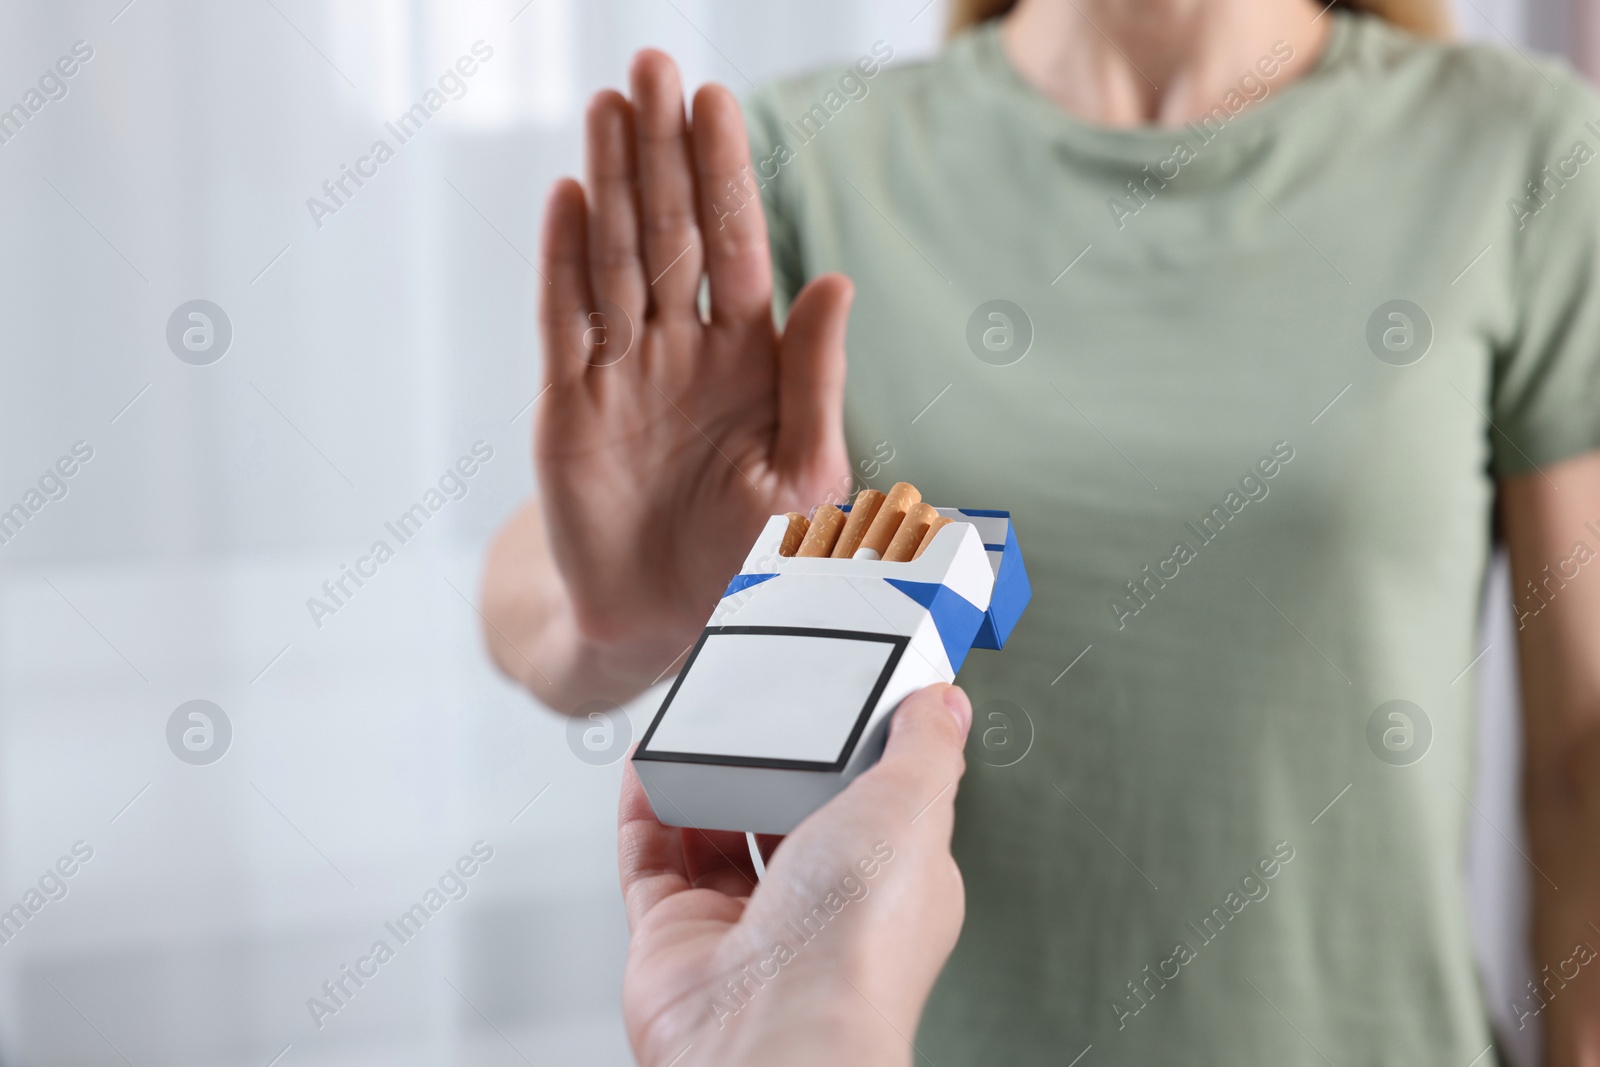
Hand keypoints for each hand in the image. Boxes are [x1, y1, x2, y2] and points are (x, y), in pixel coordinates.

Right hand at [536, 50, 853, 672]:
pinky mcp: (568, 402)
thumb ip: (816, 379)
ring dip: (614, 181)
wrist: (667, 620)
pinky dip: (566, 260)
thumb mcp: (805, 472)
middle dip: (663, 149)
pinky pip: (566, 318)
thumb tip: (835, 279)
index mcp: (749, 358)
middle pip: (671, 230)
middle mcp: (683, 348)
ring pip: (617, 256)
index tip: (716, 101)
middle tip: (652, 66)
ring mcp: (622, 369)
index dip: (724, 175)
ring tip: (610, 105)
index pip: (734, 246)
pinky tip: (571, 197)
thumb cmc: (753, 556)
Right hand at [618, 684, 972, 1066]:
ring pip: (713, 834)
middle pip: (785, 814)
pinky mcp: (673, 936)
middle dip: (770, 760)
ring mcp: (741, 925)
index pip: (872, 802)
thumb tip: (945, 706)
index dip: (852, 749)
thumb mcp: (911, 810)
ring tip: (697, 720)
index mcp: (888, 882)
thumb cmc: (856, 942)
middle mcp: (816, 907)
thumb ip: (926, 751)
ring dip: (703, 775)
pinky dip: (644, 805)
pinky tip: (648, 760)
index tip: (833, 696)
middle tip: (756, 701)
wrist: (772, 1031)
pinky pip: (650, 859)